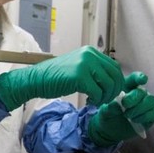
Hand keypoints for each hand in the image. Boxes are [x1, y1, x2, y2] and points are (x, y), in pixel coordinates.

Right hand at [0, 45, 123, 110]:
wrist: (37, 79)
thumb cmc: (55, 76)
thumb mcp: (77, 66)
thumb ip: (94, 70)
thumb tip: (112, 82)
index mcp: (90, 52)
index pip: (114, 67)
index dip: (116, 82)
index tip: (111, 92)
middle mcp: (89, 55)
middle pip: (115, 75)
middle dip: (114, 91)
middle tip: (105, 99)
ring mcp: (85, 64)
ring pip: (109, 85)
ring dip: (105, 97)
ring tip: (96, 101)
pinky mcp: (80, 76)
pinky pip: (97, 92)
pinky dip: (96, 100)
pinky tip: (88, 101)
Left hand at [87, 72, 153, 146]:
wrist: (110, 131)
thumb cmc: (107, 116)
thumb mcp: (104, 111)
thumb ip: (110, 108)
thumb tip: (117, 105)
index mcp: (126, 87)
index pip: (135, 79)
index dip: (140, 77)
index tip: (142, 80)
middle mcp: (138, 94)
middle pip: (143, 91)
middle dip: (134, 98)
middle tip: (125, 105)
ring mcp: (146, 105)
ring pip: (152, 101)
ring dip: (140, 108)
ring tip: (128, 115)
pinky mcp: (151, 116)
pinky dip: (146, 117)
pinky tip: (135, 120)